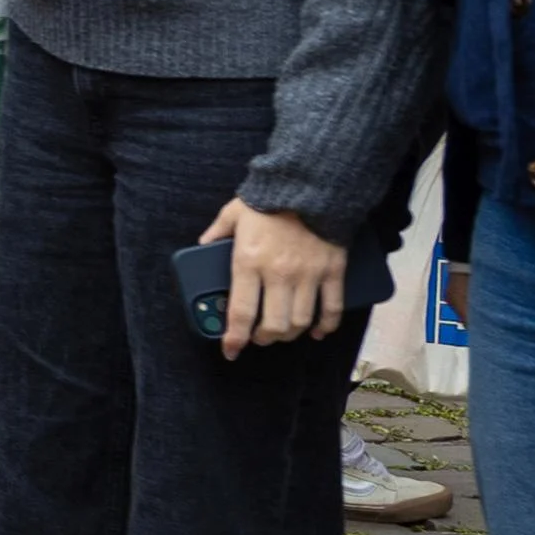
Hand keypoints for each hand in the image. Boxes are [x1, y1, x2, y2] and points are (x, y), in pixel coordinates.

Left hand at [201, 196, 346, 352]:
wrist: (312, 183)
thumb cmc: (270, 199)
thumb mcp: (234, 212)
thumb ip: (216, 231)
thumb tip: (202, 246)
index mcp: (249, 262)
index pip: (241, 313)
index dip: (234, 339)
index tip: (230, 351)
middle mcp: (278, 274)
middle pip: (273, 326)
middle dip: (263, 339)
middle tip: (258, 337)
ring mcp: (308, 275)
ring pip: (300, 321)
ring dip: (289, 334)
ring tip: (282, 333)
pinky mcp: (333, 271)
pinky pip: (332, 308)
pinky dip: (325, 325)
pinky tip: (316, 331)